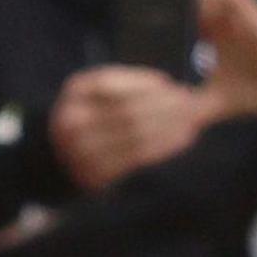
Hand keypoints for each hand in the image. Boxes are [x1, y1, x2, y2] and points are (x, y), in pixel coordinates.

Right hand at [50, 64, 208, 190]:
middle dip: (166, 106)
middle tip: (192, 103)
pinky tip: (183, 138)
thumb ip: (130, 82)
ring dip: (171, 126)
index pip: (114, 84)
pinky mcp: (97, 174)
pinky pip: (139, 157)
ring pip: (137, 134)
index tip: (172, 84)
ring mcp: (81, 151)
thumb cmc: (94, 116)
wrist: (62, 157)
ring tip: (194, 119)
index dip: (146, 84)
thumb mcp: (100, 90)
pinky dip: (165, 146)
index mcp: (76, 91)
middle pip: (129, 110)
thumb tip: (169, 82)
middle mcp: (72, 121)